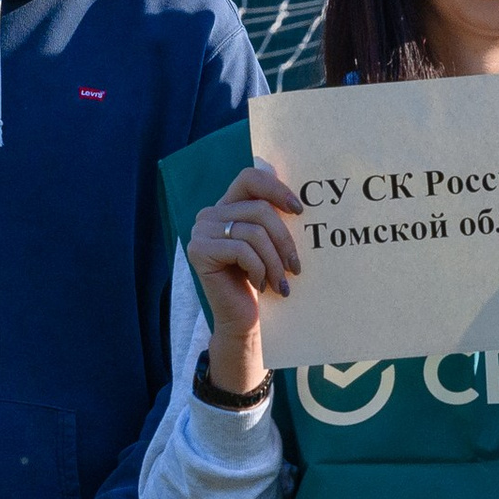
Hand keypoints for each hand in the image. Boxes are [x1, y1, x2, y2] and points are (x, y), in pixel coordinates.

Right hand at [189, 163, 299, 394]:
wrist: (241, 320)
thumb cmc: (260, 281)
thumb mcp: (270, 245)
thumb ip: (274, 218)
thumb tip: (297, 198)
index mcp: (226, 206)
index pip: (250, 178)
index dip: (276, 189)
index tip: (299, 211)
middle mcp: (209, 214)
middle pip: (259, 209)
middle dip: (284, 240)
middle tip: (295, 267)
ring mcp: (201, 232)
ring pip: (254, 232)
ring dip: (274, 261)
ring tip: (281, 282)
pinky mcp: (199, 251)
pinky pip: (242, 250)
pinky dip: (259, 269)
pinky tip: (261, 285)